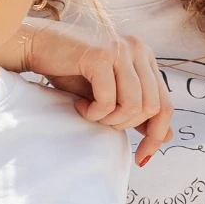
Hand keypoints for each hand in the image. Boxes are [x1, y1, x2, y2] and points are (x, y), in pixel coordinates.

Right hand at [14, 18, 174, 166]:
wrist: (38, 45)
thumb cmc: (72, 71)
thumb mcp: (109, 93)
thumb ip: (136, 110)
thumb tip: (166, 137)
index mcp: (146, 58)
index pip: (166, 104)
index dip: (157, 135)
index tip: (142, 158)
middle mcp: (139, 50)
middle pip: (152, 107)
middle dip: (126, 125)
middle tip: (101, 122)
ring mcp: (122, 50)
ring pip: (134, 105)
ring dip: (110, 119)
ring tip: (91, 113)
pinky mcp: (101, 55)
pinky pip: (109, 99)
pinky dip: (94, 112)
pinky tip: (80, 106)